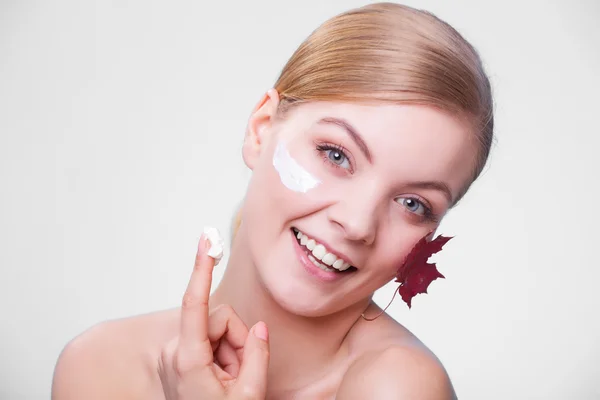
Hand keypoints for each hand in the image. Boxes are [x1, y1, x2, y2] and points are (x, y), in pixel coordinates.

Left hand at [158, 235, 269, 398]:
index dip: (201, 269)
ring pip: (218, 330)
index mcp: (189, 359)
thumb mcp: (248, 396)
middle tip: (241, 373)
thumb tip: (260, 328)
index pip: (194, 303)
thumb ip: (257, 355)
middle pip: (220, 319)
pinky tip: (223, 378)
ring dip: (232, 351)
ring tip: (230, 380)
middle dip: (238, 341)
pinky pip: (211, 340)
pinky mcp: (181, 356)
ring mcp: (177, 354)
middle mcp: (177, 351)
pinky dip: (224, 355)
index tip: (205, 241)